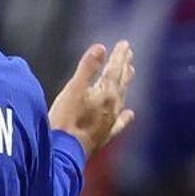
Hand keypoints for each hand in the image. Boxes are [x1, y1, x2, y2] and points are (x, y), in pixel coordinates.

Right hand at [49, 40, 135, 156]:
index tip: (125, 44)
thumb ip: (87, 69)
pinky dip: (125, 117)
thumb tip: (100, 47)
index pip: (114, 69)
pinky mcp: (105, 135)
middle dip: (124, 66)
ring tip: (130, 73)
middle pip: (121, 82)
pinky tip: (130, 114)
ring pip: (122, 98)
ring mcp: (110, 121)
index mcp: (105, 93)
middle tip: (129, 54)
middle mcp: (113, 106)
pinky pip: (120, 123)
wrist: (64, 151)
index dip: (119, 56)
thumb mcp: (73, 90)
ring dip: (125, 84)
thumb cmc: (65, 120)